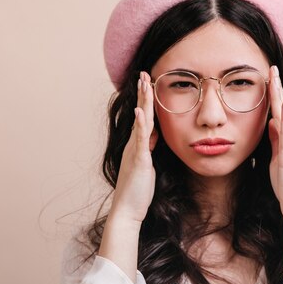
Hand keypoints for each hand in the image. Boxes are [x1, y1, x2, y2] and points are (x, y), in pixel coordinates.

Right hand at [109, 71, 158, 223]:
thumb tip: (155, 133)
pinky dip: (140, 124)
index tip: (148, 82)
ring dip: (142, 101)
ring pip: (140, 121)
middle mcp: (133, 144)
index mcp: (137, 145)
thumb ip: (149, 147)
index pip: (143, 117)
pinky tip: (139, 110)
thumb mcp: (147, 164)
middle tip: (144, 73)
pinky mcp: (139, 160)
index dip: (145, 99)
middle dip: (143, 92)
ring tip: (144, 82)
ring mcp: (135, 151)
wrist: (127, 210)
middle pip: (140, 113)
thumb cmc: (138, 190)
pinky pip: (140, 139)